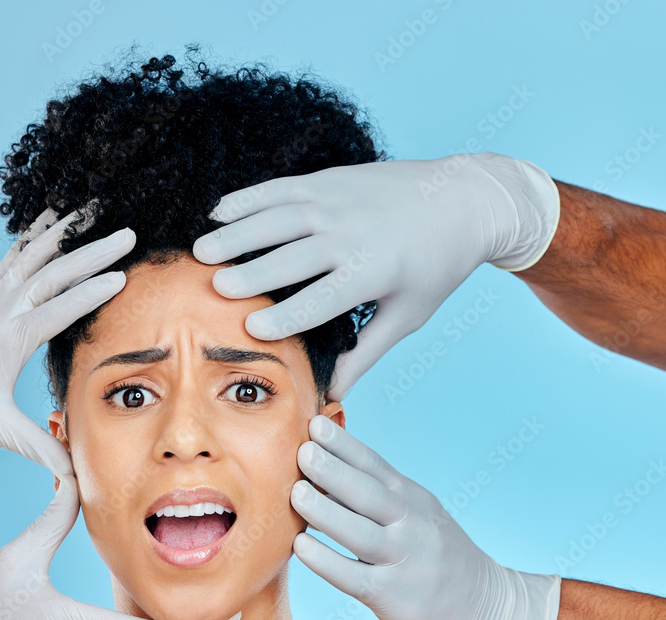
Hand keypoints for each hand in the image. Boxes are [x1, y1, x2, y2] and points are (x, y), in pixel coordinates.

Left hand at [0, 207, 132, 475]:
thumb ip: (38, 448)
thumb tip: (74, 475)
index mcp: (10, 337)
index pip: (60, 308)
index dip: (93, 292)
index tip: (124, 277)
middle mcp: (3, 308)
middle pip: (55, 271)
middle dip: (94, 252)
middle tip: (128, 235)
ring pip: (35, 254)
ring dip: (67, 233)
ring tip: (94, 210)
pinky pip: (17, 255)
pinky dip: (36, 235)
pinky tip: (51, 219)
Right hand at [193, 152, 559, 400]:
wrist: (465, 198)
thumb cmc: (435, 265)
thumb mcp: (407, 315)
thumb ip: (366, 353)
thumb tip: (333, 393)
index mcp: (373, 272)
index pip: (319, 300)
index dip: (284, 318)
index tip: (251, 332)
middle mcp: (351, 234)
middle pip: (290, 257)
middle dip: (250, 273)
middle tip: (213, 288)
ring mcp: (338, 202)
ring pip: (277, 219)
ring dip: (236, 233)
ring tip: (200, 251)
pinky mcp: (330, 179)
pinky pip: (281, 188)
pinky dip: (248, 198)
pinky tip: (220, 211)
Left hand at [289, 415, 559, 619]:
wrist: (488, 611)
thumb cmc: (437, 557)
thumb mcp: (417, 515)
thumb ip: (377, 492)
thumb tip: (322, 466)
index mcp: (411, 499)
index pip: (374, 465)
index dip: (345, 445)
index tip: (315, 424)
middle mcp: (411, 524)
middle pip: (368, 492)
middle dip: (334, 469)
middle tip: (303, 449)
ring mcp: (405, 560)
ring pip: (360, 532)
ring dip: (326, 512)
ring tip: (296, 493)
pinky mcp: (396, 596)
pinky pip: (355, 577)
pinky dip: (327, 562)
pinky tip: (301, 548)